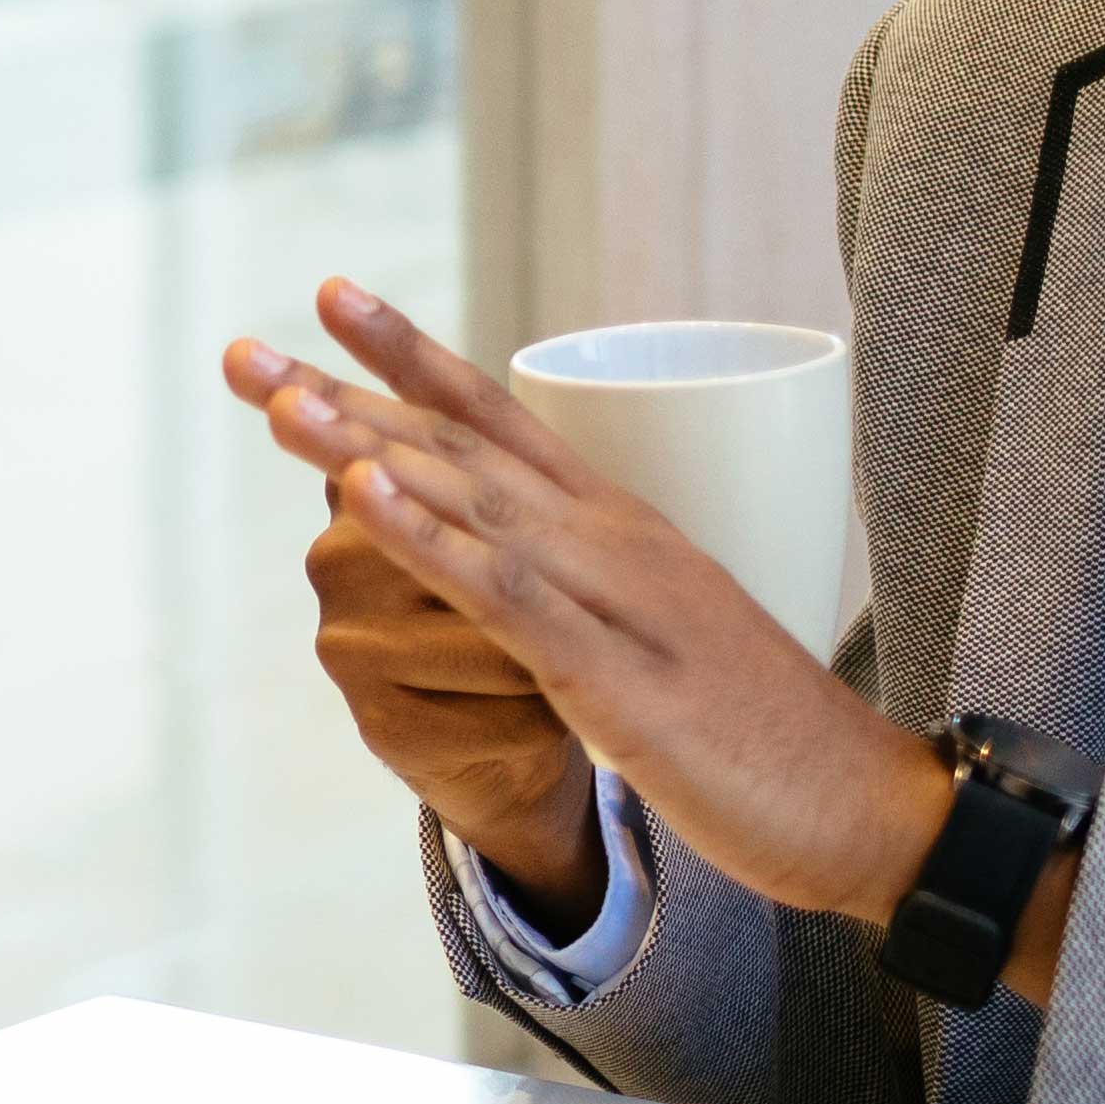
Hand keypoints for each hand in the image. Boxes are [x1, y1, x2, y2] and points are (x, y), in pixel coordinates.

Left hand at [230, 280, 961, 933]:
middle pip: (458, 448)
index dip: (412, 355)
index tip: (331, 295)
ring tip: (276, 399)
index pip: (500, 419)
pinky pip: (507, 599)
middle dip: (344, 394)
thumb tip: (507, 568)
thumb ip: (578, 595)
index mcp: (619, 527)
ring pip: (470, 503)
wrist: (863, 808)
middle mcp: (613, 541)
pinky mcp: (617, 679)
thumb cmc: (757, 731)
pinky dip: (432, 543)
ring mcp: (617, 602)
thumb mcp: (651, 637)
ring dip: (365, 448)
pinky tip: (364, 501)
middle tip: (241, 350)